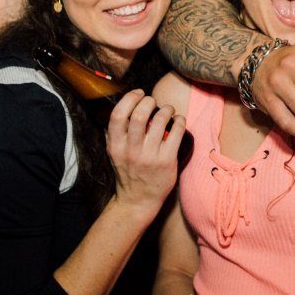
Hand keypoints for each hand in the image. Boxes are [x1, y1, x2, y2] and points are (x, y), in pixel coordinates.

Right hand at [106, 90, 183, 214]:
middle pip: (139, 115)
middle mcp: (131, 150)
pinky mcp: (167, 161)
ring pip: (160, 121)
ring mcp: (150, 156)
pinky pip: (176, 132)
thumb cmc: (128, 172)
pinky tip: (178, 120)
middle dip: (149, 101)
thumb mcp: (114, 153)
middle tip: (153, 101)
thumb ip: (114, 133)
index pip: (118, 115)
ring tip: (168, 110)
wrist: (138, 200)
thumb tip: (122, 106)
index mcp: (116, 146)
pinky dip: (179, 120)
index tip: (138, 93)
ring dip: (167, 109)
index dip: (129, 99)